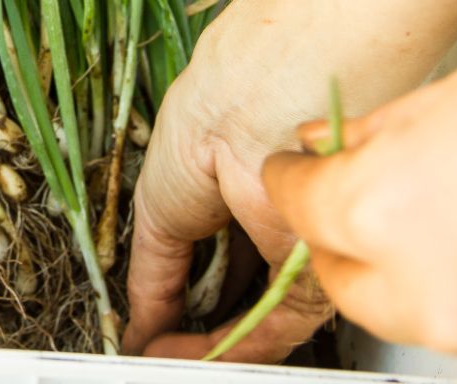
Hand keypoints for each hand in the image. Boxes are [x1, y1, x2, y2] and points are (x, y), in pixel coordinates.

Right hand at [122, 3, 337, 362]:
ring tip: (166, 357)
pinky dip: (232, 346)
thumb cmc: (211, 120)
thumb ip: (156, 274)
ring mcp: (294, 253)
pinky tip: (188, 353)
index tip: (147, 336)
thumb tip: (138, 327)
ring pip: (255, 321)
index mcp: (233, 203)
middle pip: (231, 302)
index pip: (208, 272)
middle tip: (156, 352)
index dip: (173, 308)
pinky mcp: (319, 269)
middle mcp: (268, 231)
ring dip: (209, 345)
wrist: (263, 98)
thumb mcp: (161, 207)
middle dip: (192, 332)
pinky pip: (278, 324)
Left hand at [264, 38, 456, 376]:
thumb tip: (320, 149)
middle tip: (353, 202)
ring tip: (446, 220)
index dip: (290, 182)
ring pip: (407, 313)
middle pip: (343, 279)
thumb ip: (368, 138)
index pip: (298, 207)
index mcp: (382, 211)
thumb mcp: (444, 100)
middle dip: (341, 239)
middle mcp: (424, 290)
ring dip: (407, 274)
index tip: (294, 172)